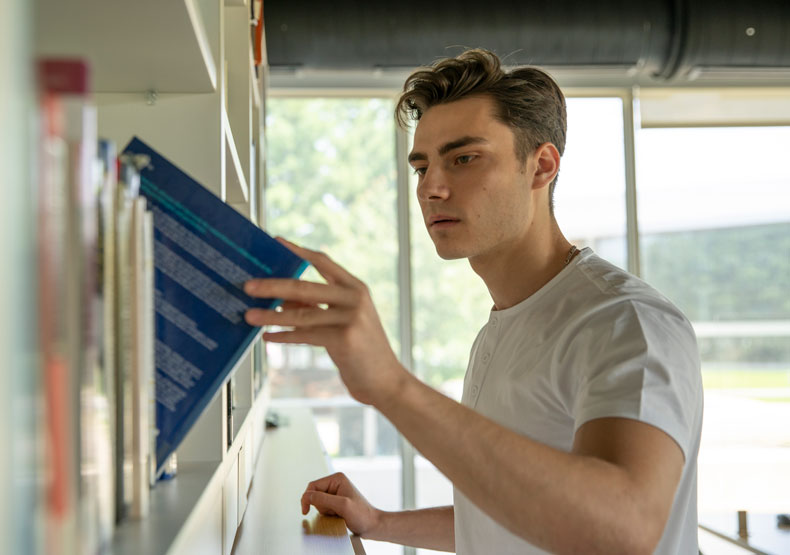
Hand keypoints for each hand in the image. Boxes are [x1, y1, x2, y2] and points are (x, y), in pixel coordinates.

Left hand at [243, 238, 407, 405]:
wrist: (385, 380)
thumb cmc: (361, 351)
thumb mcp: (340, 322)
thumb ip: (315, 307)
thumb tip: (279, 298)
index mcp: (355, 287)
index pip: (323, 262)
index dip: (298, 251)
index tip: (276, 242)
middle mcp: (355, 298)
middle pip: (304, 287)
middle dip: (272, 286)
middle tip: (249, 286)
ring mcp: (351, 317)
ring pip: (301, 314)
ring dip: (271, 316)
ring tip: (249, 316)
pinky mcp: (345, 338)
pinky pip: (305, 335)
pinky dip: (283, 337)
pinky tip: (268, 337)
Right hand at [301, 472, 380, 537]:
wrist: (372, 525)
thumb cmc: (362, 514)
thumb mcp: (342, 505)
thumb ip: (323, 499)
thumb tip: (307, 495)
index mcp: (336, 478)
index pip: (313, 485)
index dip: (307, 498)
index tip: (305, 511)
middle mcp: (335, 484)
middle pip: (314, 494)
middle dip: (320, 506)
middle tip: (333, 512)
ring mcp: (335, 493)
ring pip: (318, 503)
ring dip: (325, 511)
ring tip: (337, 514)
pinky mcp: (336, 502)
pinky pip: (323, 509)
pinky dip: (327, 514)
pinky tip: (337, 517)